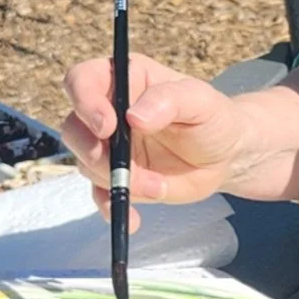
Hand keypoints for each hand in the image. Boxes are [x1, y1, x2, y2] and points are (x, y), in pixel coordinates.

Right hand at [59, 53, 261, 219]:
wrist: (224, 155)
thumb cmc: (212, 117)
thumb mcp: (200, 101)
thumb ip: (169, 100)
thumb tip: (135, 116)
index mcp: (125, 79)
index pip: (82, 80)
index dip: (84, 101)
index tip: (106, 126)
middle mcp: (109, 109)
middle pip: (74, 127)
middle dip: (93, 151)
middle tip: (124, 168)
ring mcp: (109, 146)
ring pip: (86, 163)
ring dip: (117, 180)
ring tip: (160, 186)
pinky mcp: (116, 176)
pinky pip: (100, 194)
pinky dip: (112, 207)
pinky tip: (133, 219)